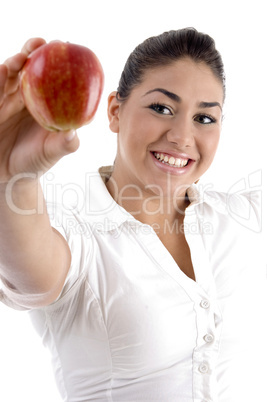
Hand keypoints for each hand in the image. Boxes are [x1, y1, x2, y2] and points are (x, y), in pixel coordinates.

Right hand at [0, 38, 78, 182]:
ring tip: (22, 58)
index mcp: (42, 103)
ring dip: (15, 64)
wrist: (11, 175)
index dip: (53, 63)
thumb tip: (74, 134)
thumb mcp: (53, 152)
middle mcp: (24, 98)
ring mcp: (6, 101)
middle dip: (32, 52)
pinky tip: (4, 70)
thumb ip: (65, 144)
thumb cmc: (36, 161)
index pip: (48, 78)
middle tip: (40, 44)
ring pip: (9, 76)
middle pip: (27, 69)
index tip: (63, 48)